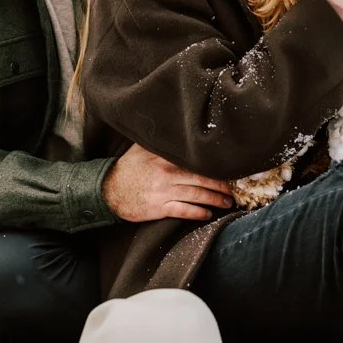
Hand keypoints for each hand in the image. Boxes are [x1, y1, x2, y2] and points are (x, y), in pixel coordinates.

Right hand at [102, 144, 234, 222]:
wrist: (108, 191)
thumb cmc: (128, 168)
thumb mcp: (141, 149)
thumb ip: (160, 142)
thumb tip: (176, 129)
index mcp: (165, 158)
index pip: (196, 161)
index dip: (215, 166)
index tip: (229, 168)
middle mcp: (166, 174)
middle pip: (202, 179)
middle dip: (221, 186)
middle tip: (234, 189)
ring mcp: (163, 192)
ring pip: (197, 195)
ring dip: (215, 200)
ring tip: (226, 202)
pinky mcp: (159, 208)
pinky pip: (184, 211)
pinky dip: (198, 213)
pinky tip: (207, 214)